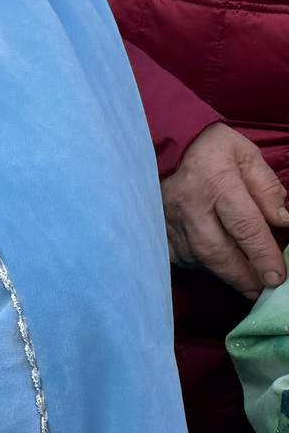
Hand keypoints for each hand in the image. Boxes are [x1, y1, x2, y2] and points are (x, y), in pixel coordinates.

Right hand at [163, 122, 288, 295]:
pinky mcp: (157, 229)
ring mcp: (169, 221)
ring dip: (223, 273)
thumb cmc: (211, 148)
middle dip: (242, 276)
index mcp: (216, 183)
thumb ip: (266, 187)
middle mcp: (190, 207)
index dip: (263, 255)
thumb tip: (283, 220)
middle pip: (218, 252)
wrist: (164, 142)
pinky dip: (198, 266)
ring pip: (198, 258)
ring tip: (244, 282)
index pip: (245, 226)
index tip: (277, 277)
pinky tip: (214, 265)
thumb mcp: (247, 155)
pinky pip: (179, 256)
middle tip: (261, 291)